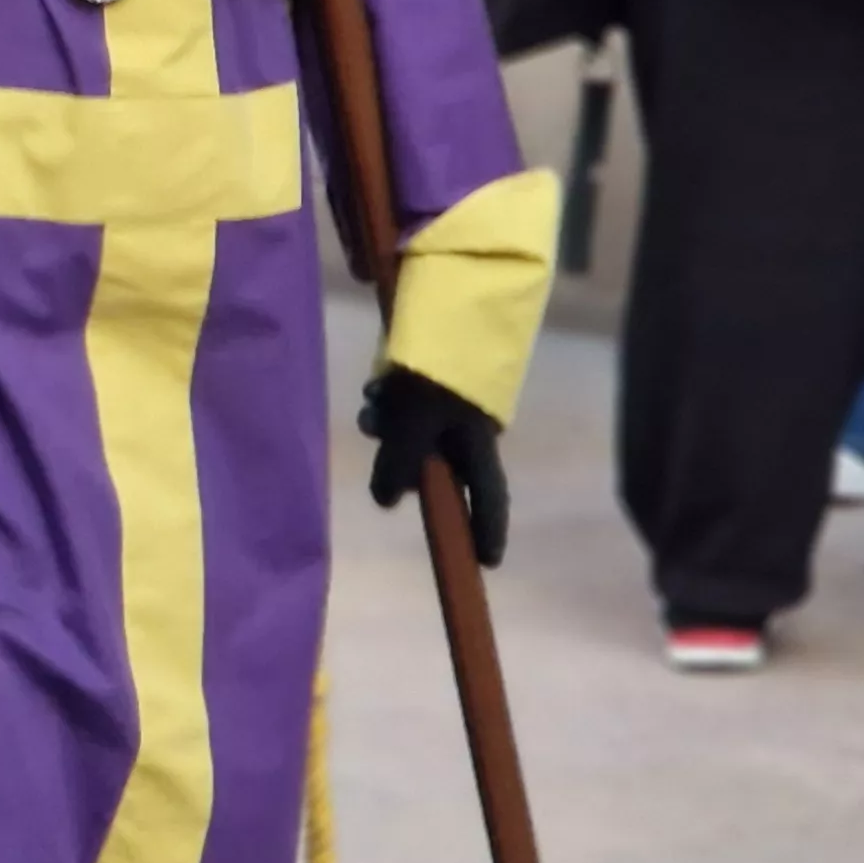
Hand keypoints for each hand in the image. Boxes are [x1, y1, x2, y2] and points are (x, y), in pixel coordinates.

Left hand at [361, 368, 510, 567]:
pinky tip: (378, 386)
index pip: (488, 496)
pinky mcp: (425, 381)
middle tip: (377, 426)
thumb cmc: (438, 368)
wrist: (446, 299)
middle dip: (397, 458)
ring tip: (375, 403)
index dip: (486, 529)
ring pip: (409, 432)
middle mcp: (468, 428)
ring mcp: (447, 405)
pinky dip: (387, 400)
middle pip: (431, 463)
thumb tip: (387, 503)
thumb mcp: (417, 419)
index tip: (487, 563)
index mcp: (479, 441)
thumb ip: (400, 462)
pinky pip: (401, 404)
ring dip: (387, 423)